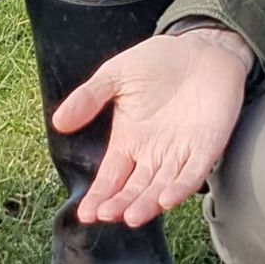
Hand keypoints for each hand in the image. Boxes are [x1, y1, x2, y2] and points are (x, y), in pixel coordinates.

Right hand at [53, 25, 250, 228]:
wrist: (203, 47)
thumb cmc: (159, 61)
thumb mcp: (116, 74)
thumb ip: (89, 97)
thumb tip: (58, 121)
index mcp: (128, 141)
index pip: (110, 178)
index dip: (98, 196)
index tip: (85, 213)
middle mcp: (153, 155)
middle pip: (134, 189)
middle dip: (120, 204)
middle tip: (106, 215)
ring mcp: (180, 153)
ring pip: (161, 188)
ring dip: (147, 204)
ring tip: (132, 216)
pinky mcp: (207, 147)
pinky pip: (192, 173)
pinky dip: (181, 187)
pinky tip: (167, 199)